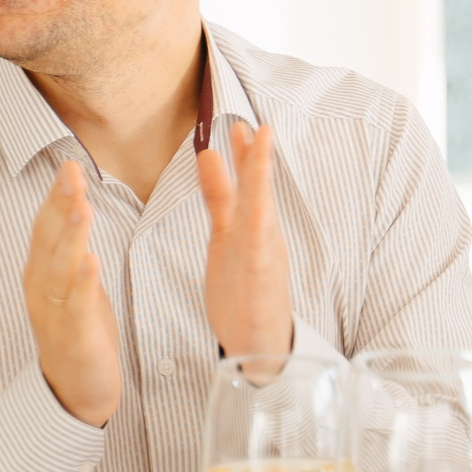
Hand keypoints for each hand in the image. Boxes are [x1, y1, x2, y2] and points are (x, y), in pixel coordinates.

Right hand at [22, 158, 119, 425]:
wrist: (75, 390)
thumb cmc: (78, 330)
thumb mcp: (74, 282)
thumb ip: (71, 246)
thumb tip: (76, 203)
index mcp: (42, 273)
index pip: (47, 226)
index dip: (57, 195)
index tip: (70, 163)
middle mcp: (42, 289)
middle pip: (49, 240)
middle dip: (60, 205)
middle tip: (71, 172)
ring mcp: (55, 313)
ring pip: (60, 269)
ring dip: (70, 237)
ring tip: (82, 207)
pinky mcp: (74, 337)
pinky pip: (76, 307)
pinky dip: (83, 284)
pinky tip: (91, 263)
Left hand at [198, 119, 292, 359]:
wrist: (260, 345)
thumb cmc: (245, 291)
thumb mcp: (227, 235)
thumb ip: (219, 196)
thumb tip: (207, 155)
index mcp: (254, 224)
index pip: (248, 184)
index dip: (246, 155)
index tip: (243, 126)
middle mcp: (263, 236)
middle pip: (259, 192)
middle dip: (257, 160)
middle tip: (258, 127)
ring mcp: (264, 257)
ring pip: (263, 213)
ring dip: (263, 182)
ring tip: (262, 150)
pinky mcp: (260, 282)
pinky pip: (259, 254)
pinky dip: (260, 231)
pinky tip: (260, 216)